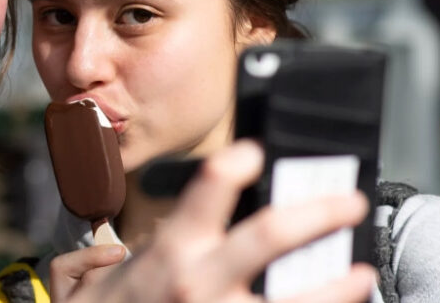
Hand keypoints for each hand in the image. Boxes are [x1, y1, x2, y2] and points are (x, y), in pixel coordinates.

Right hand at [62, 140, 375, 302]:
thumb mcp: (77, 287)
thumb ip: (93, 262)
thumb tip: (117, 255)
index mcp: (167, 257)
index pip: (206, 191)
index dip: (235, 165)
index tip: (255, 153)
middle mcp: (198, 286)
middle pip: (270, 236)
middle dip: (318, 212)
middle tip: (348, 201)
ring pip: (294, 301)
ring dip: (336, 288)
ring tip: (362, 277)